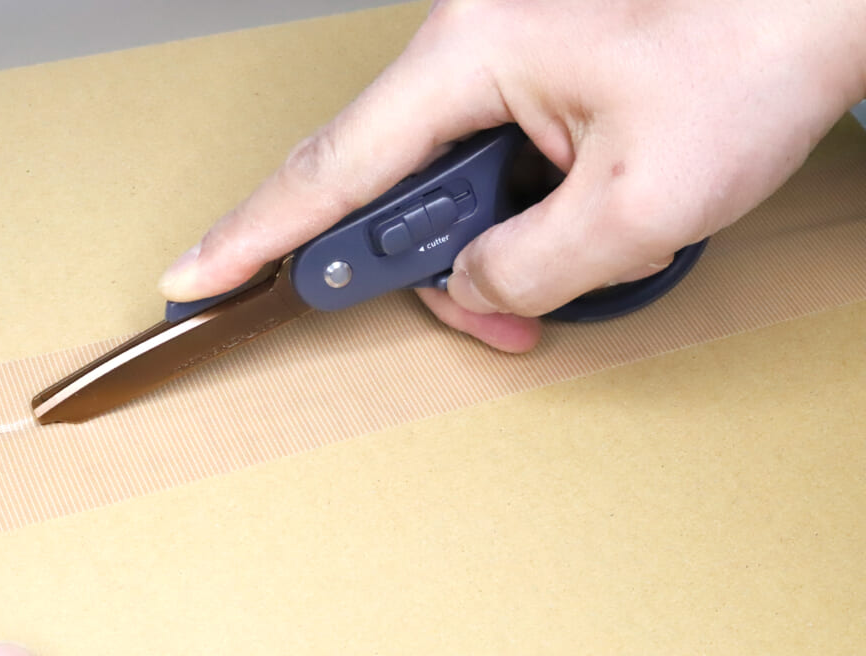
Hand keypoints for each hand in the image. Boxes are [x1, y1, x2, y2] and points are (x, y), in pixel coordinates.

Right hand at [157, 0, 865, 351]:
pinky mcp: (535, 75)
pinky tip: (573, 227)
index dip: (253, 233)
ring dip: (490, 246)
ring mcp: (501, 59)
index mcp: (471, 56)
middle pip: (386, 184)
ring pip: (445, 184)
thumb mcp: (644, 201)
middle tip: (486, 311)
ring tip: (569, 263)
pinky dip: (521, 215)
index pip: (329, 166)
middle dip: (427, 265)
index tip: (192, 276)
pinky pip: (491, 163)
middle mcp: (469, 48)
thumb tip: (470, 287)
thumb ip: (530, 265)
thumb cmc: (758, 48)